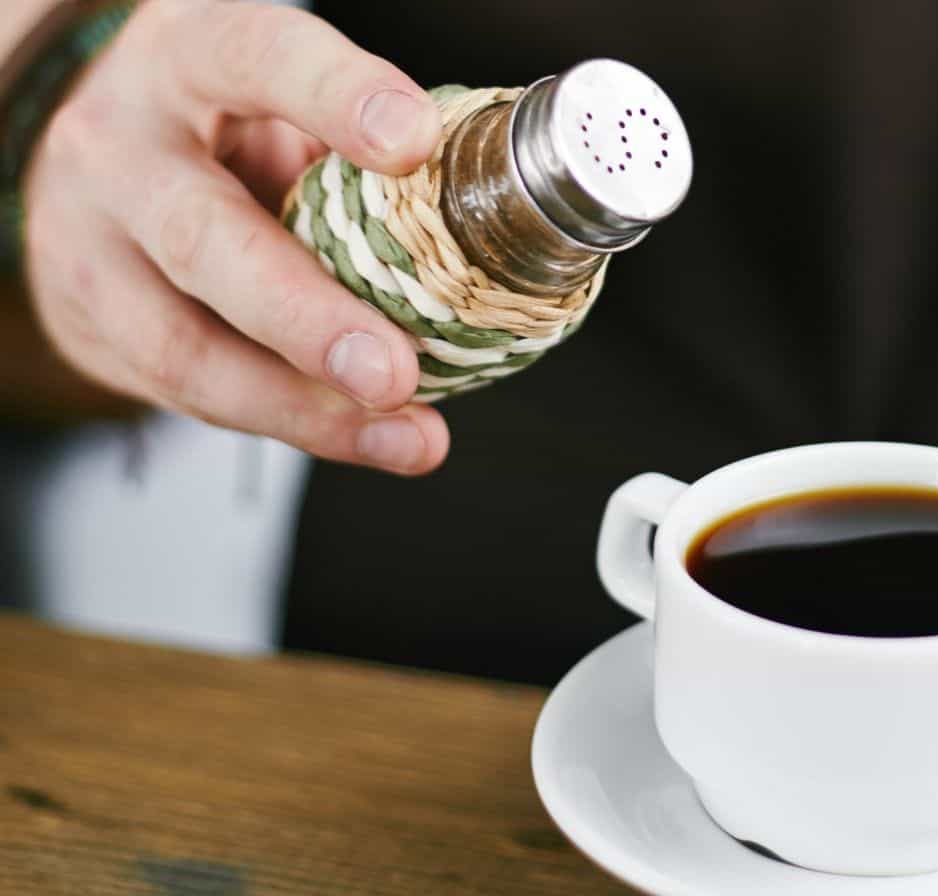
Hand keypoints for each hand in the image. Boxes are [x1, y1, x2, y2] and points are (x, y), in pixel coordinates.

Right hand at [24, 0, 448, 472]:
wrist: (88, 158)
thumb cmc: (219, 123)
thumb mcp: (279, 97)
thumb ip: (356, 145)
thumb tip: (489, 210)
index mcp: (188, 59)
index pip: (256, 56)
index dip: (333, 97)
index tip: (416, 142)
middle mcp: (121, 150)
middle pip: (201, 237)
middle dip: (305, 316)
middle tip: (393, 371)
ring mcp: (89, 249)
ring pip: (185, 347)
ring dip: (304, 407)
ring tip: (404, 432)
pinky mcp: (95, 332)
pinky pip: (194, 396)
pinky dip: (294, 424)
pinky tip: (370, 437)